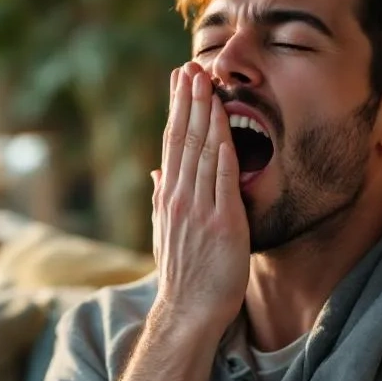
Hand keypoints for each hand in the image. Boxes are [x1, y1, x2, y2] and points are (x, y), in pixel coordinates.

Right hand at [150, 63, 249, 334]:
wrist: (189, 312)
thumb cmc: (183, 275)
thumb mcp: (165, 233)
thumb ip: (162, 199)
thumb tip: (156, 173)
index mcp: (168, 197)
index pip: (172, 143)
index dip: (176, 109)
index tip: (179, 81)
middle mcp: (180, 198)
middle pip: (184, 139)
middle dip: (188, 101)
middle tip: (190, 68)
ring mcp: (200, 210)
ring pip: (202, 153)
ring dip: (206, 116)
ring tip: (207, 85)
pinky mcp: (223, 224)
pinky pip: (223, 181)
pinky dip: (224, 152)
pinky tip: (226, 128)